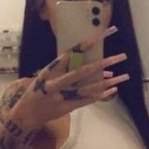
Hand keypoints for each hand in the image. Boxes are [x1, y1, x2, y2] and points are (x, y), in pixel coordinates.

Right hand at [13, 26, 129, 127]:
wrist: (25, 114)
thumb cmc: (37, 90)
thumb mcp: (46, 75)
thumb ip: (63, 67)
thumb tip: (85, 57)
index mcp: (50, 69)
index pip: (70, 53)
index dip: (86, 44)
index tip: (100, 35)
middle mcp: (56, 82)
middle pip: (82, 71)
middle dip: (102, 63)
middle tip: (120, 57)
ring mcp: (61, 97)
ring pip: (89, 88)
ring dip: (107, 81)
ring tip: (123, 75)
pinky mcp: (67, 108)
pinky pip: (87, 100)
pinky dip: (101, 94)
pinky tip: (113, 89)